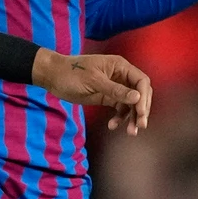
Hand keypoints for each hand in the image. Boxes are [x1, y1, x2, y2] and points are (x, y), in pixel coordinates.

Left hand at [34, 51, 151, 134]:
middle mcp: (120, 76)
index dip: (144, 97)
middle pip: (139, 94)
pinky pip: (120, 108)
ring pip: (131, 104)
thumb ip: (116, 90)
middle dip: (141, 110)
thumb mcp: (94, 81)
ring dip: (132, 117)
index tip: (141, 113)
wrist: (53, 76)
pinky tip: (112, 125)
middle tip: (140, 126)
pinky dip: (119, 118)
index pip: (141, 81)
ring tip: (131, 132)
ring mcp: (115, 87)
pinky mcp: (107, 97)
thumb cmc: (72, 73)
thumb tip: (137, 97)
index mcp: (120, 66)